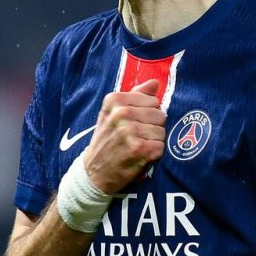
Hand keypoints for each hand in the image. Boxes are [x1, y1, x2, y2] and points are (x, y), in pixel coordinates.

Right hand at [81, 79, 165, 193]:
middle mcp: (121, 113)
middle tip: (137, 138)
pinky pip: (161, 146)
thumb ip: (135, 96)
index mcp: (115, 100)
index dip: (148, 114)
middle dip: (153, 128)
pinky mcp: (138, 149)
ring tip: (138, 147)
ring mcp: (129, 131)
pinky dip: (154, 154)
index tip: (135, 123)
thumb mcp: (112, 113)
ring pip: (162, 131)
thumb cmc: (107, 140)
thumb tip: (155, 83)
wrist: (93, 172)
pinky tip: (140, 156)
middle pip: (160, 115)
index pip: (153, 101)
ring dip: (154, 142)